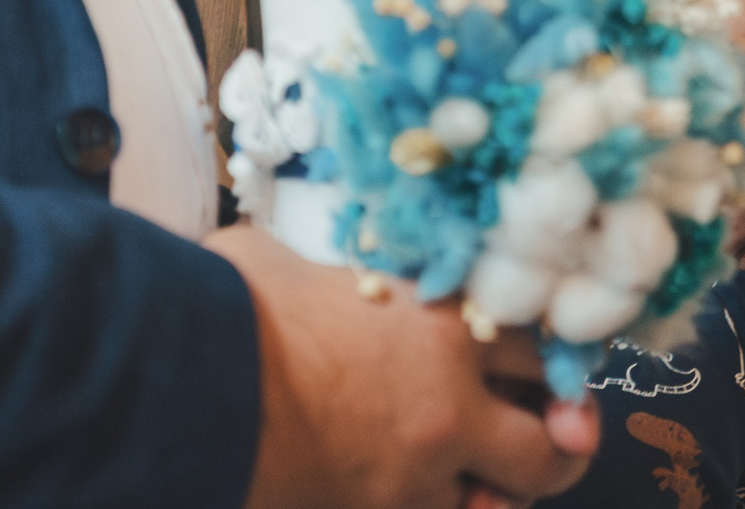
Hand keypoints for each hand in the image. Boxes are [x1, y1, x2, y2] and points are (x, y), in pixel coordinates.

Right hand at [206, 225, 598, 508]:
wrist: (183, 390)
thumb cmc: (232, 311)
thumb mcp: (290, 261)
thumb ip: (329, 272)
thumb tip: (306, 273)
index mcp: (443, 323)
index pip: (541, 345)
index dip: (548, 360)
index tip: (542, 369)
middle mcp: (449, 405)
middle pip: (552, 445)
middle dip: (560, 445)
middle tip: (554, 440)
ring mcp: (416, 477)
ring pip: (504, 504)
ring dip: (498, 494)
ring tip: (485, 485)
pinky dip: (442, 508)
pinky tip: (426, 496)